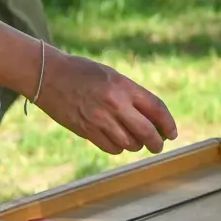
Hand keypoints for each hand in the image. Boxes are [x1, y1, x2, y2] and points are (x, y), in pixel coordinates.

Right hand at [37, 49, 176, 154]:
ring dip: (136, 145)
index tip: (172, 133)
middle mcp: (114, 104)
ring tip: (136, 141)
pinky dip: (118, 148)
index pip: (156, 109)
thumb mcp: (113, 77)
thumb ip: (132, 95)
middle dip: (156, 143)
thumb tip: (153, 118)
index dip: (168, 124)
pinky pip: (110, 147)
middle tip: (158, 146)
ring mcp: (99, 119)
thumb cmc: (84, 73)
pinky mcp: (85, 130)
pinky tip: (118, 142)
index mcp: (124, 87)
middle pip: (146, 132)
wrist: (48, 75)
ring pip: (129, 143)